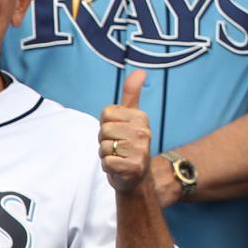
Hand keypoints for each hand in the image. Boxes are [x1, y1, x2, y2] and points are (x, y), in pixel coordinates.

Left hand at [99, 70, 151, 195]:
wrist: (136, 176)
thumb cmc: (129, 144)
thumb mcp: (131, 116)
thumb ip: (132, 94)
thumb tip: (139, 71)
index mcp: (141, 117)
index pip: (106, 113)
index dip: (106, 123)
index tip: (117, 131)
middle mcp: (143, 132)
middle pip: (103, 130)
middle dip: (105, 140)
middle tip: (117, 146)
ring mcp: (139, 150)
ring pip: (103, 146)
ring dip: (106, 153)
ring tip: (118, 156)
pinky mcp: (132, 167)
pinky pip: (106, 162)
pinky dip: (107, 166)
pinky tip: (118, 166)